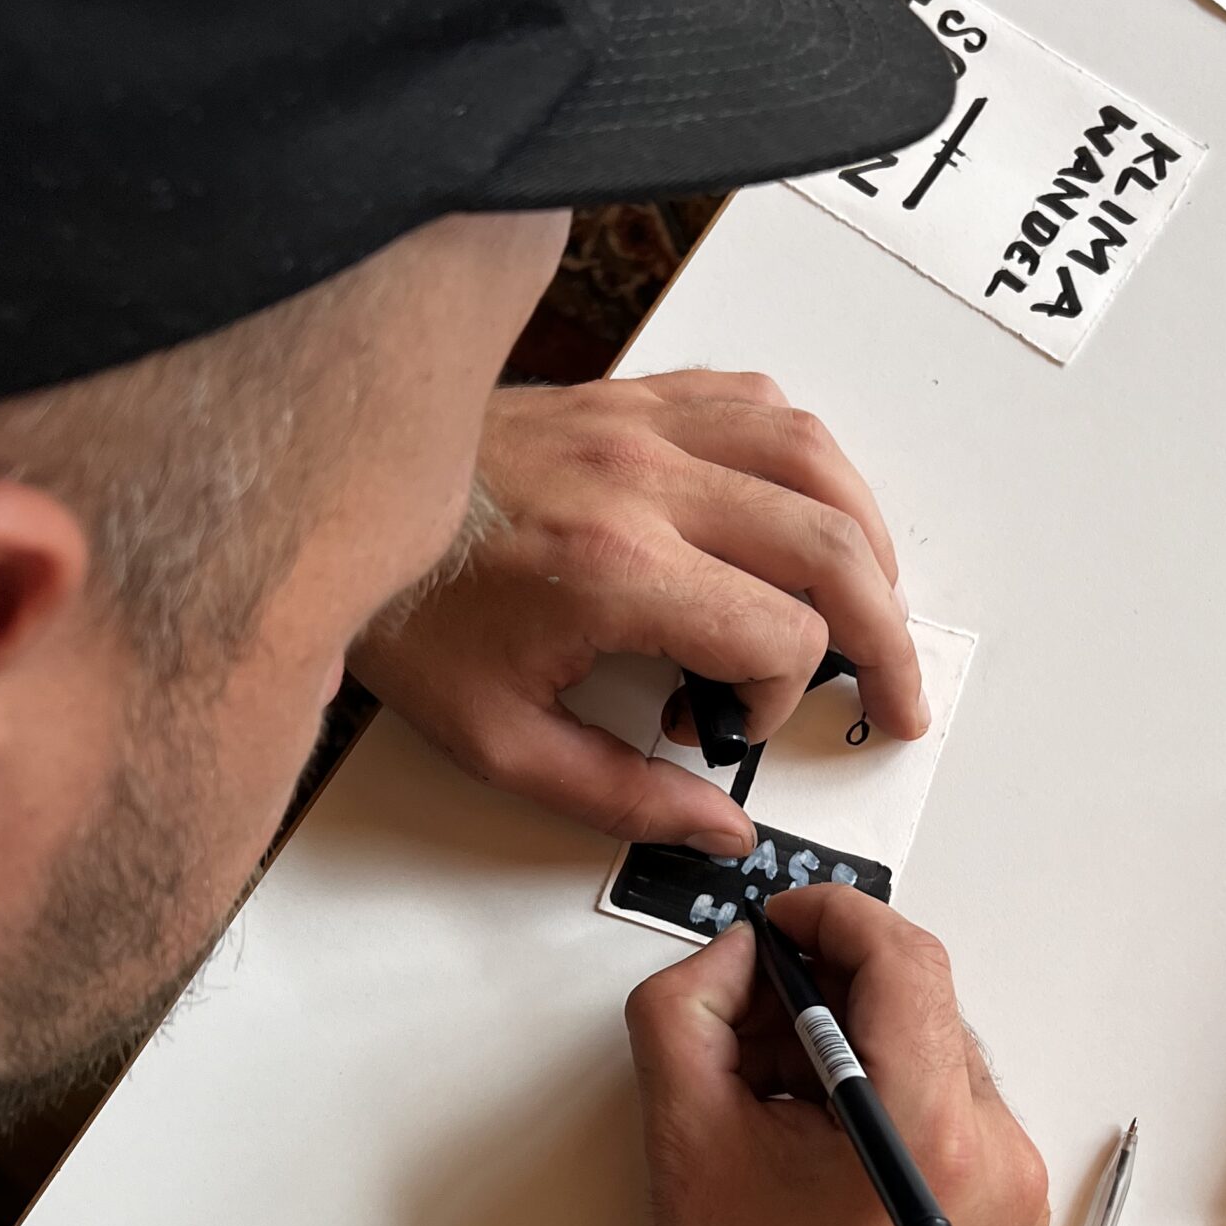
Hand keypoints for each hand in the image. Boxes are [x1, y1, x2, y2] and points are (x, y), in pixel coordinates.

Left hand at [350, 372, 927, 854]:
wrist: (331, 502)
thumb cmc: (409, 614)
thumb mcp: (501, 742)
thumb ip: (623, 797)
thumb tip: (718, 827)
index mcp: (616, 570)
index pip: (782, 635)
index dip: (783, 701)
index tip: (726, 725)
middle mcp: (644, 482)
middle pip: (834, 544)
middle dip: (885, 634)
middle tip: (894, 694)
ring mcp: (642, 426)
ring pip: (817, 459)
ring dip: (867, 537)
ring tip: (871, 602)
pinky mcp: (631, 398)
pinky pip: (759, 403)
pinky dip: (805, 460)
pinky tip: (799, 512)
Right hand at [625, 889, 1049, 1225]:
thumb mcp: (686, 1146)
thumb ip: (688, 1015)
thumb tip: (729, 956)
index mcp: (932, 1134)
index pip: (904, 961)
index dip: (834, 917)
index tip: (782, 918)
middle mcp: (998, 1156)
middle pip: (922, 1005)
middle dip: (830, 992)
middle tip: (751, 1023)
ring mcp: (1017, 1191)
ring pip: (935, 1056)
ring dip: (857, 1050)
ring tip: (776, 1105)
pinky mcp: (1012, 1217)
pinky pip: (952, 1114)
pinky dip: (888, 1103)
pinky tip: (820, 1148)